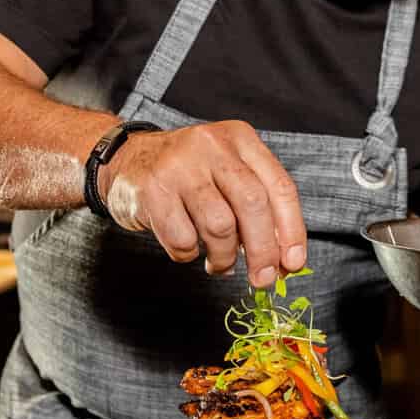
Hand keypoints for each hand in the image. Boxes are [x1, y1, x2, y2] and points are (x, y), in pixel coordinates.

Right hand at [100, 120, 305, 287]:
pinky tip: (187, 246)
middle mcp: (212, 146)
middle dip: (263, 251)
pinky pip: (182, 238)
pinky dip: (188, 254)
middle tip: (263, 279)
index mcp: (240, 139)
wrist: (126, 159)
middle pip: (253, 205)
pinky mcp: (152, 189)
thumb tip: (284, 258)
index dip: (292, 230)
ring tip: (218, 262)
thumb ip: (258, 207)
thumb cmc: (188, 174)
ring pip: (219, 226)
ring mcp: (179, 166)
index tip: (293, 263)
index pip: (279, 187)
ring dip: (223, 257)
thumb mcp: (227, 173)